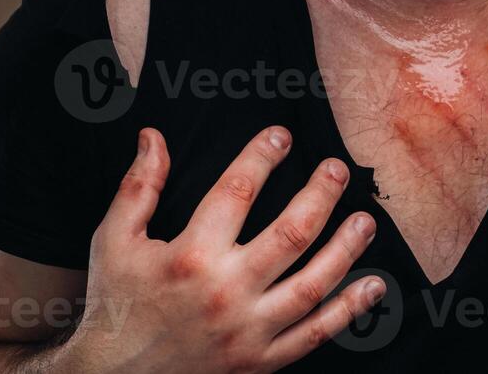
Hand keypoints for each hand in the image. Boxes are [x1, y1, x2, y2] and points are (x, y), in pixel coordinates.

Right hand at [63, 126, 385, 373]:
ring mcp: (248, 330)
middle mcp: (225, 292)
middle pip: (290, 233)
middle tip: (337, 168)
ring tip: (365, 219)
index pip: (237, 192)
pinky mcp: (260, 361)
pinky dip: (349, 311)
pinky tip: (373, 286)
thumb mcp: (114, 239)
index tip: (281, 136)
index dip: (261, 157)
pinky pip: (315, 334)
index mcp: (190, 256)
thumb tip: (153, 137)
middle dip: (320, 194)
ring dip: (346, 248)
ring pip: (313, 283)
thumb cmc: (117, 304)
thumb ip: (138, 187)